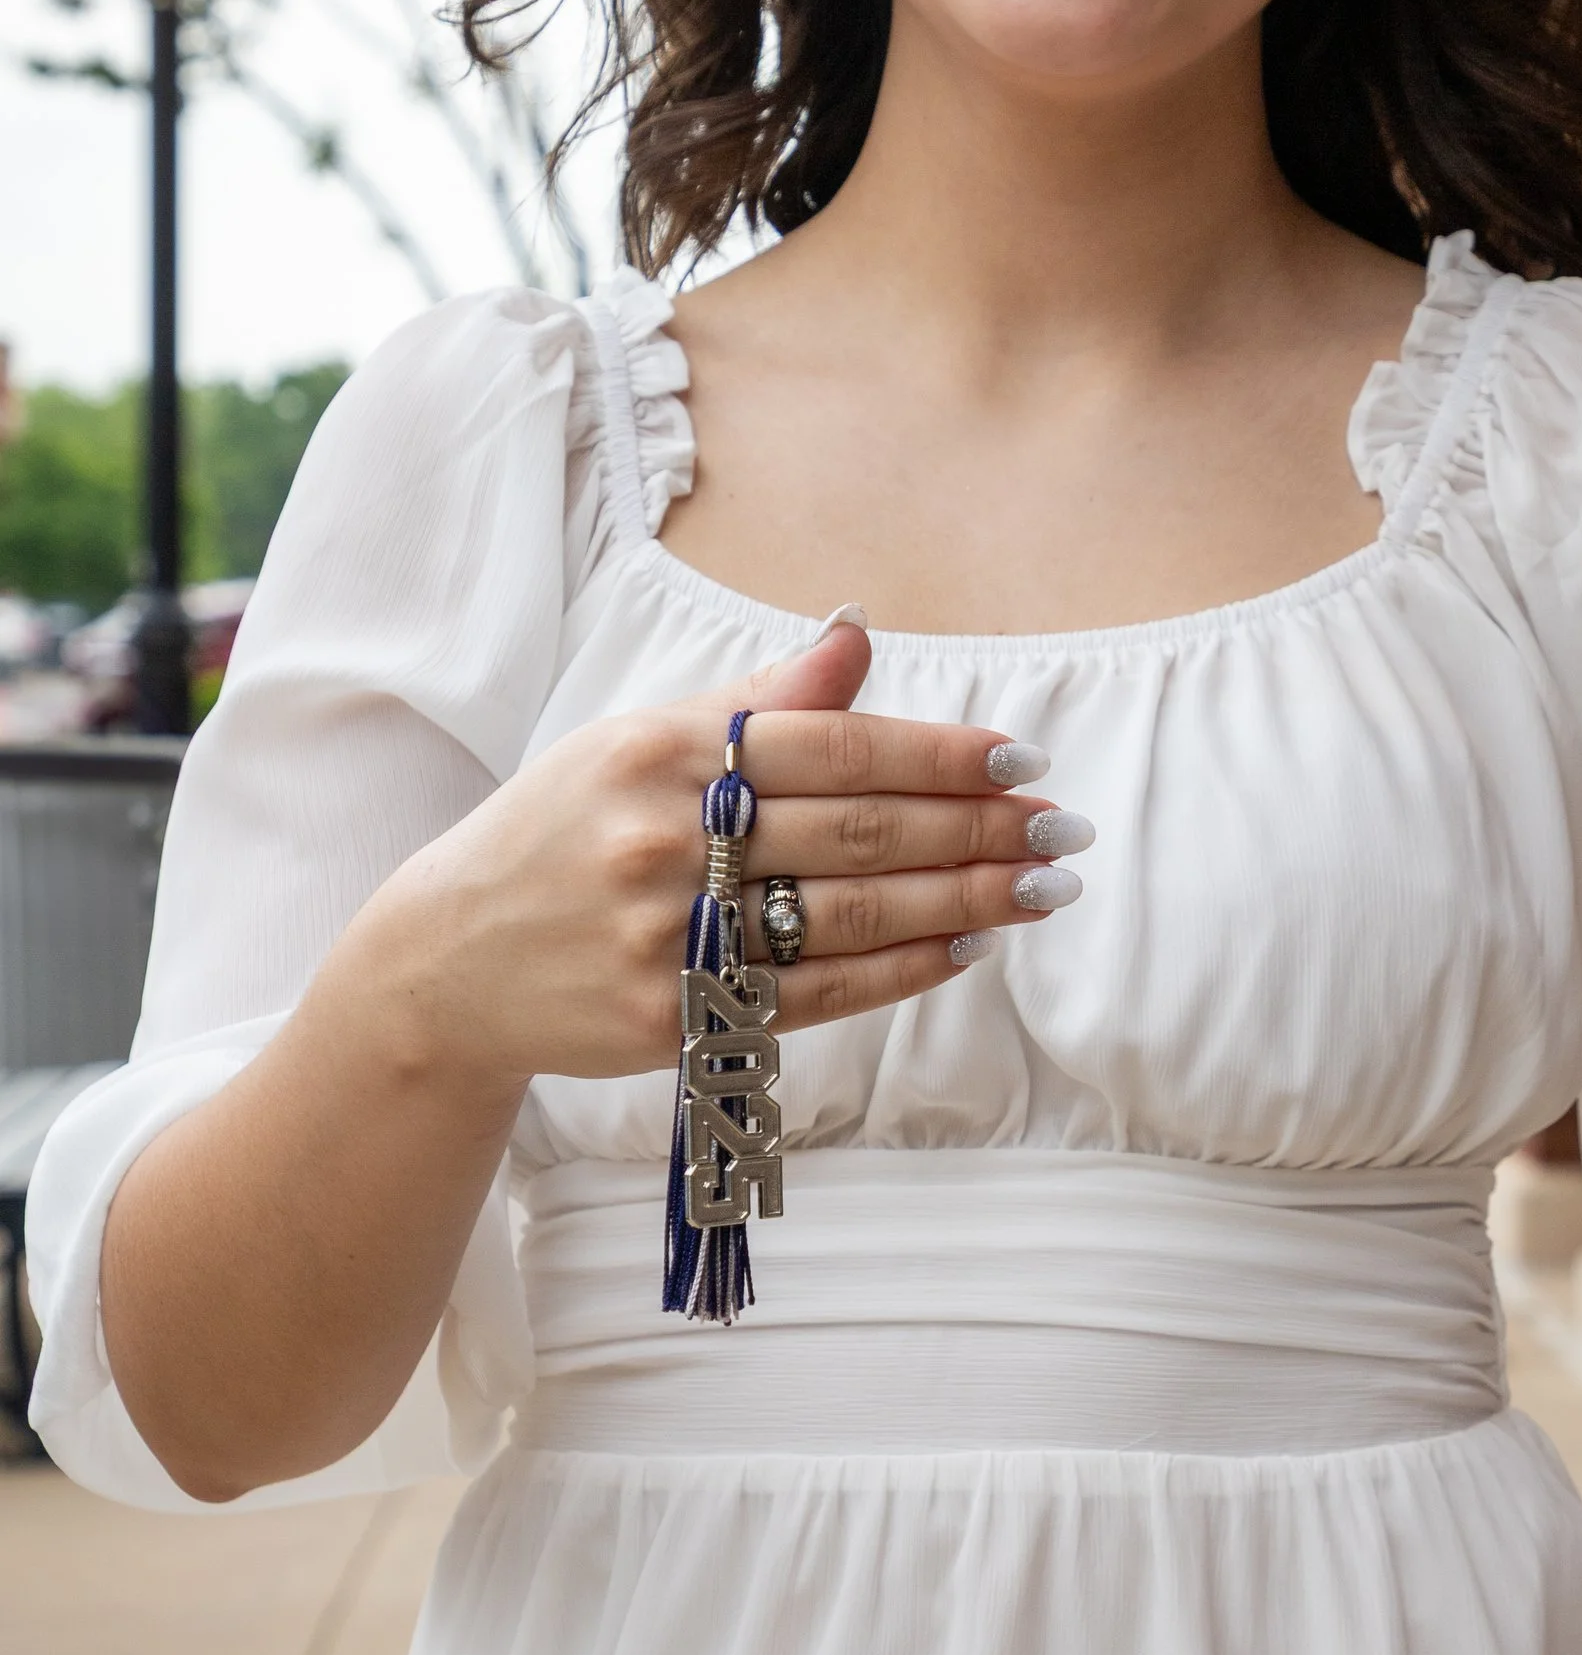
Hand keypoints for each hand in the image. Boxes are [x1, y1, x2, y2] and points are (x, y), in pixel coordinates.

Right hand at [352, 619, 1086, 1101]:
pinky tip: (963, 946)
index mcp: (662, 752)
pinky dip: (899, 969)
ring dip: (961, 902)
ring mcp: (665, 937)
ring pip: (848, 918)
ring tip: (1039, 888)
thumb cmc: (561, 834)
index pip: (834, 748)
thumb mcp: (636, 743)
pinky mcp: (670, 1020)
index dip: (939, 755)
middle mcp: (664, 840)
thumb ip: (756, 701)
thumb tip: (857, 633)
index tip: (1022, 759)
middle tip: (1061, 830)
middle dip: (976, 830)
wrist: (446, 962)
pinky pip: (813, 994)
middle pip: (857, 834)